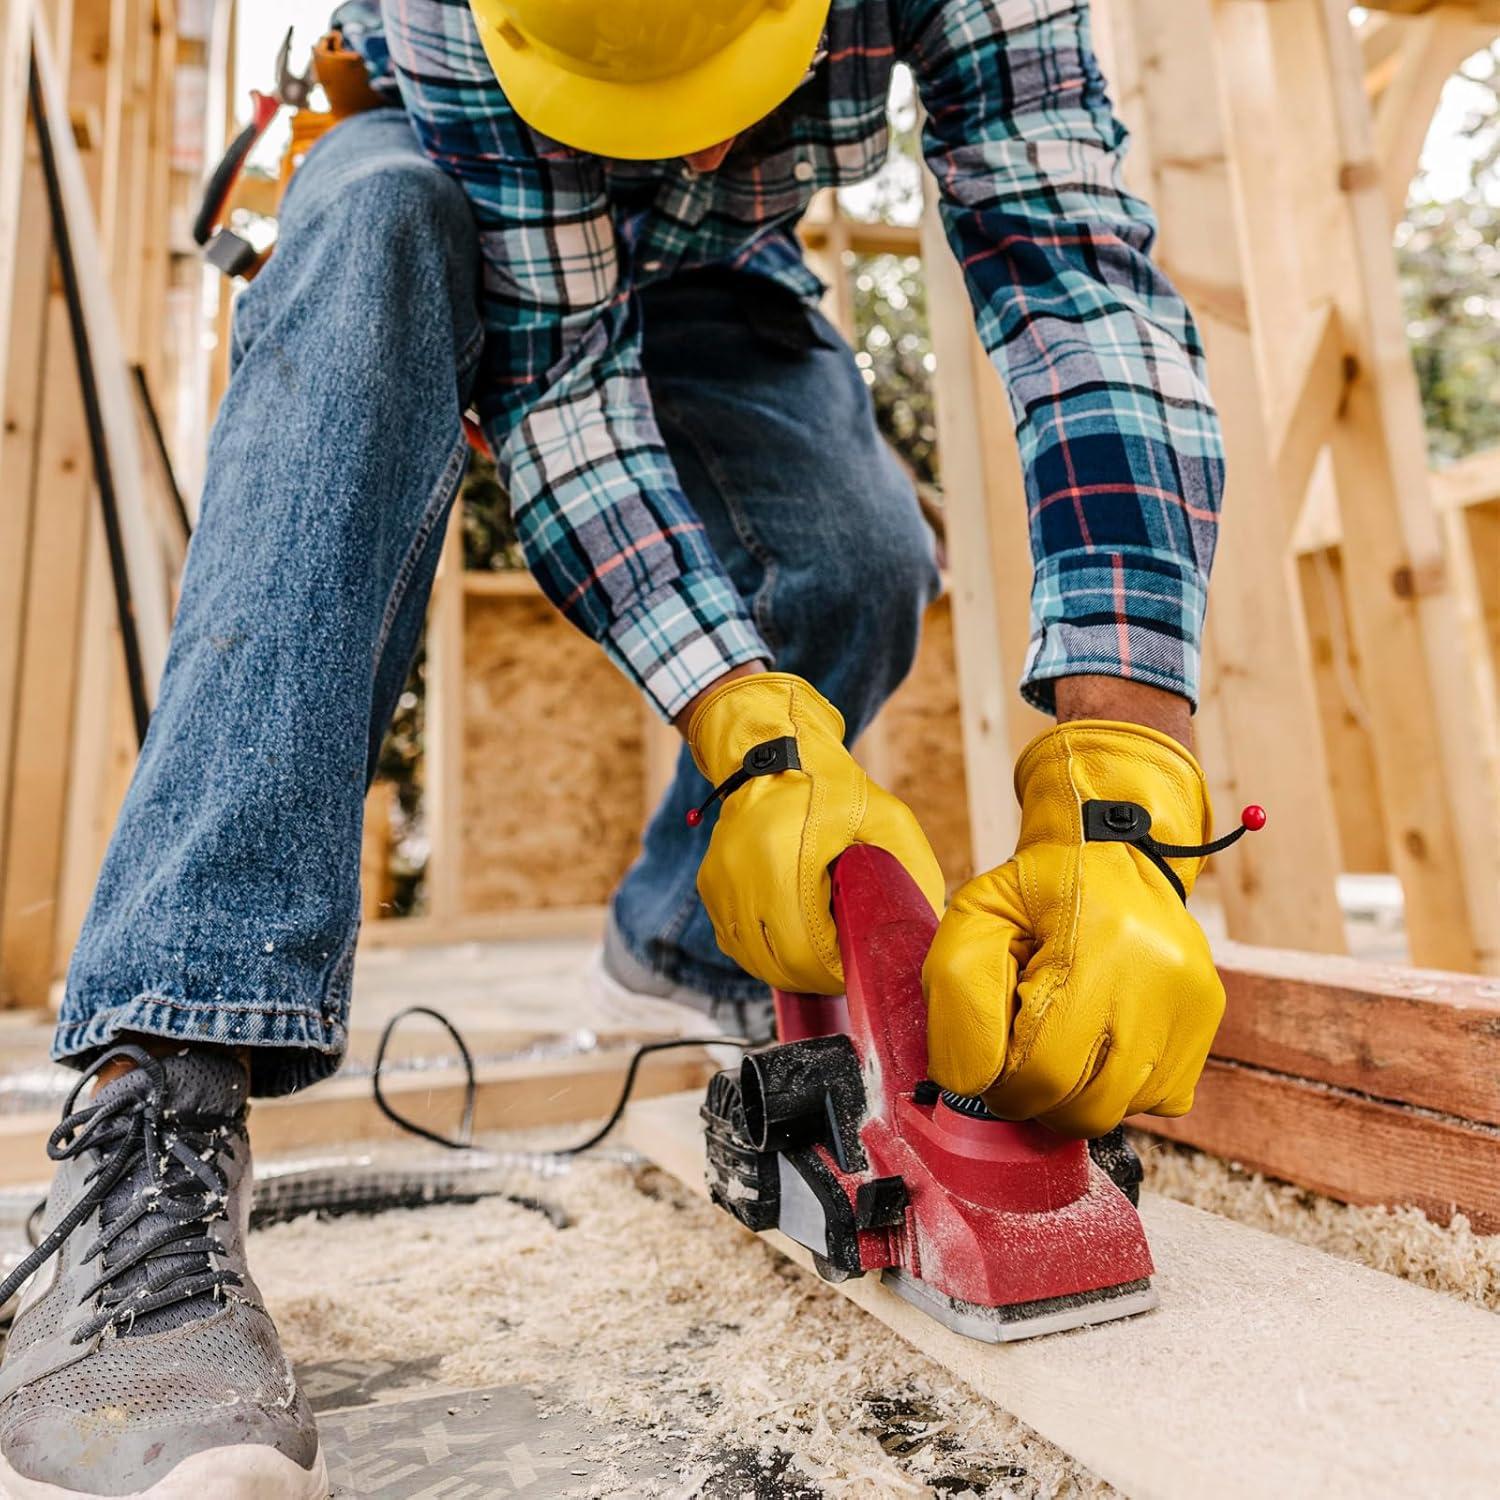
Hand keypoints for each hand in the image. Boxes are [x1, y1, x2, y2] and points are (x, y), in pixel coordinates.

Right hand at [688, 672, 944, 993]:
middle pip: (775, 964)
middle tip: (842, 968)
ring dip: (784, 968)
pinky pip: (733, 940)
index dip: (834, 972)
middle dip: (813, 976)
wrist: (775, 753)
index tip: (856, 965)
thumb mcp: (887, 819)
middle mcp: (741, 875)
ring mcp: (719, 881)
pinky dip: (760, 949)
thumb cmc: (834, 788)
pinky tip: (787, 939)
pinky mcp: (708, 885)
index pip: (805, 952)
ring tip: (817, 956)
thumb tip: (923, 931)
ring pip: (750, 958)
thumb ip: (913, 872)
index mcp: (784, 858)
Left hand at [923, 719, 1224, 1137]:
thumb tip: (970, 1082)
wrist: (1112, 846)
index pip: (1046, 1072)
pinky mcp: (1207, 1018)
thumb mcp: (977, 917)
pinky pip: (1162, 1095)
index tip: (992, 1069)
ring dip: (1082, 1092)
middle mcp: (1160, 980)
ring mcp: (1193, 1003)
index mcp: (1099, 947)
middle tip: (1022, 1061)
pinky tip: (1101, 1039)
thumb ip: (958, 995)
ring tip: (1063, 1038)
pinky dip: (1122, 1085)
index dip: (1006, 1088)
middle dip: (1042, 1099)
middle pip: (1090, 1105)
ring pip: (1126, 1107)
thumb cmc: (1034, 889)